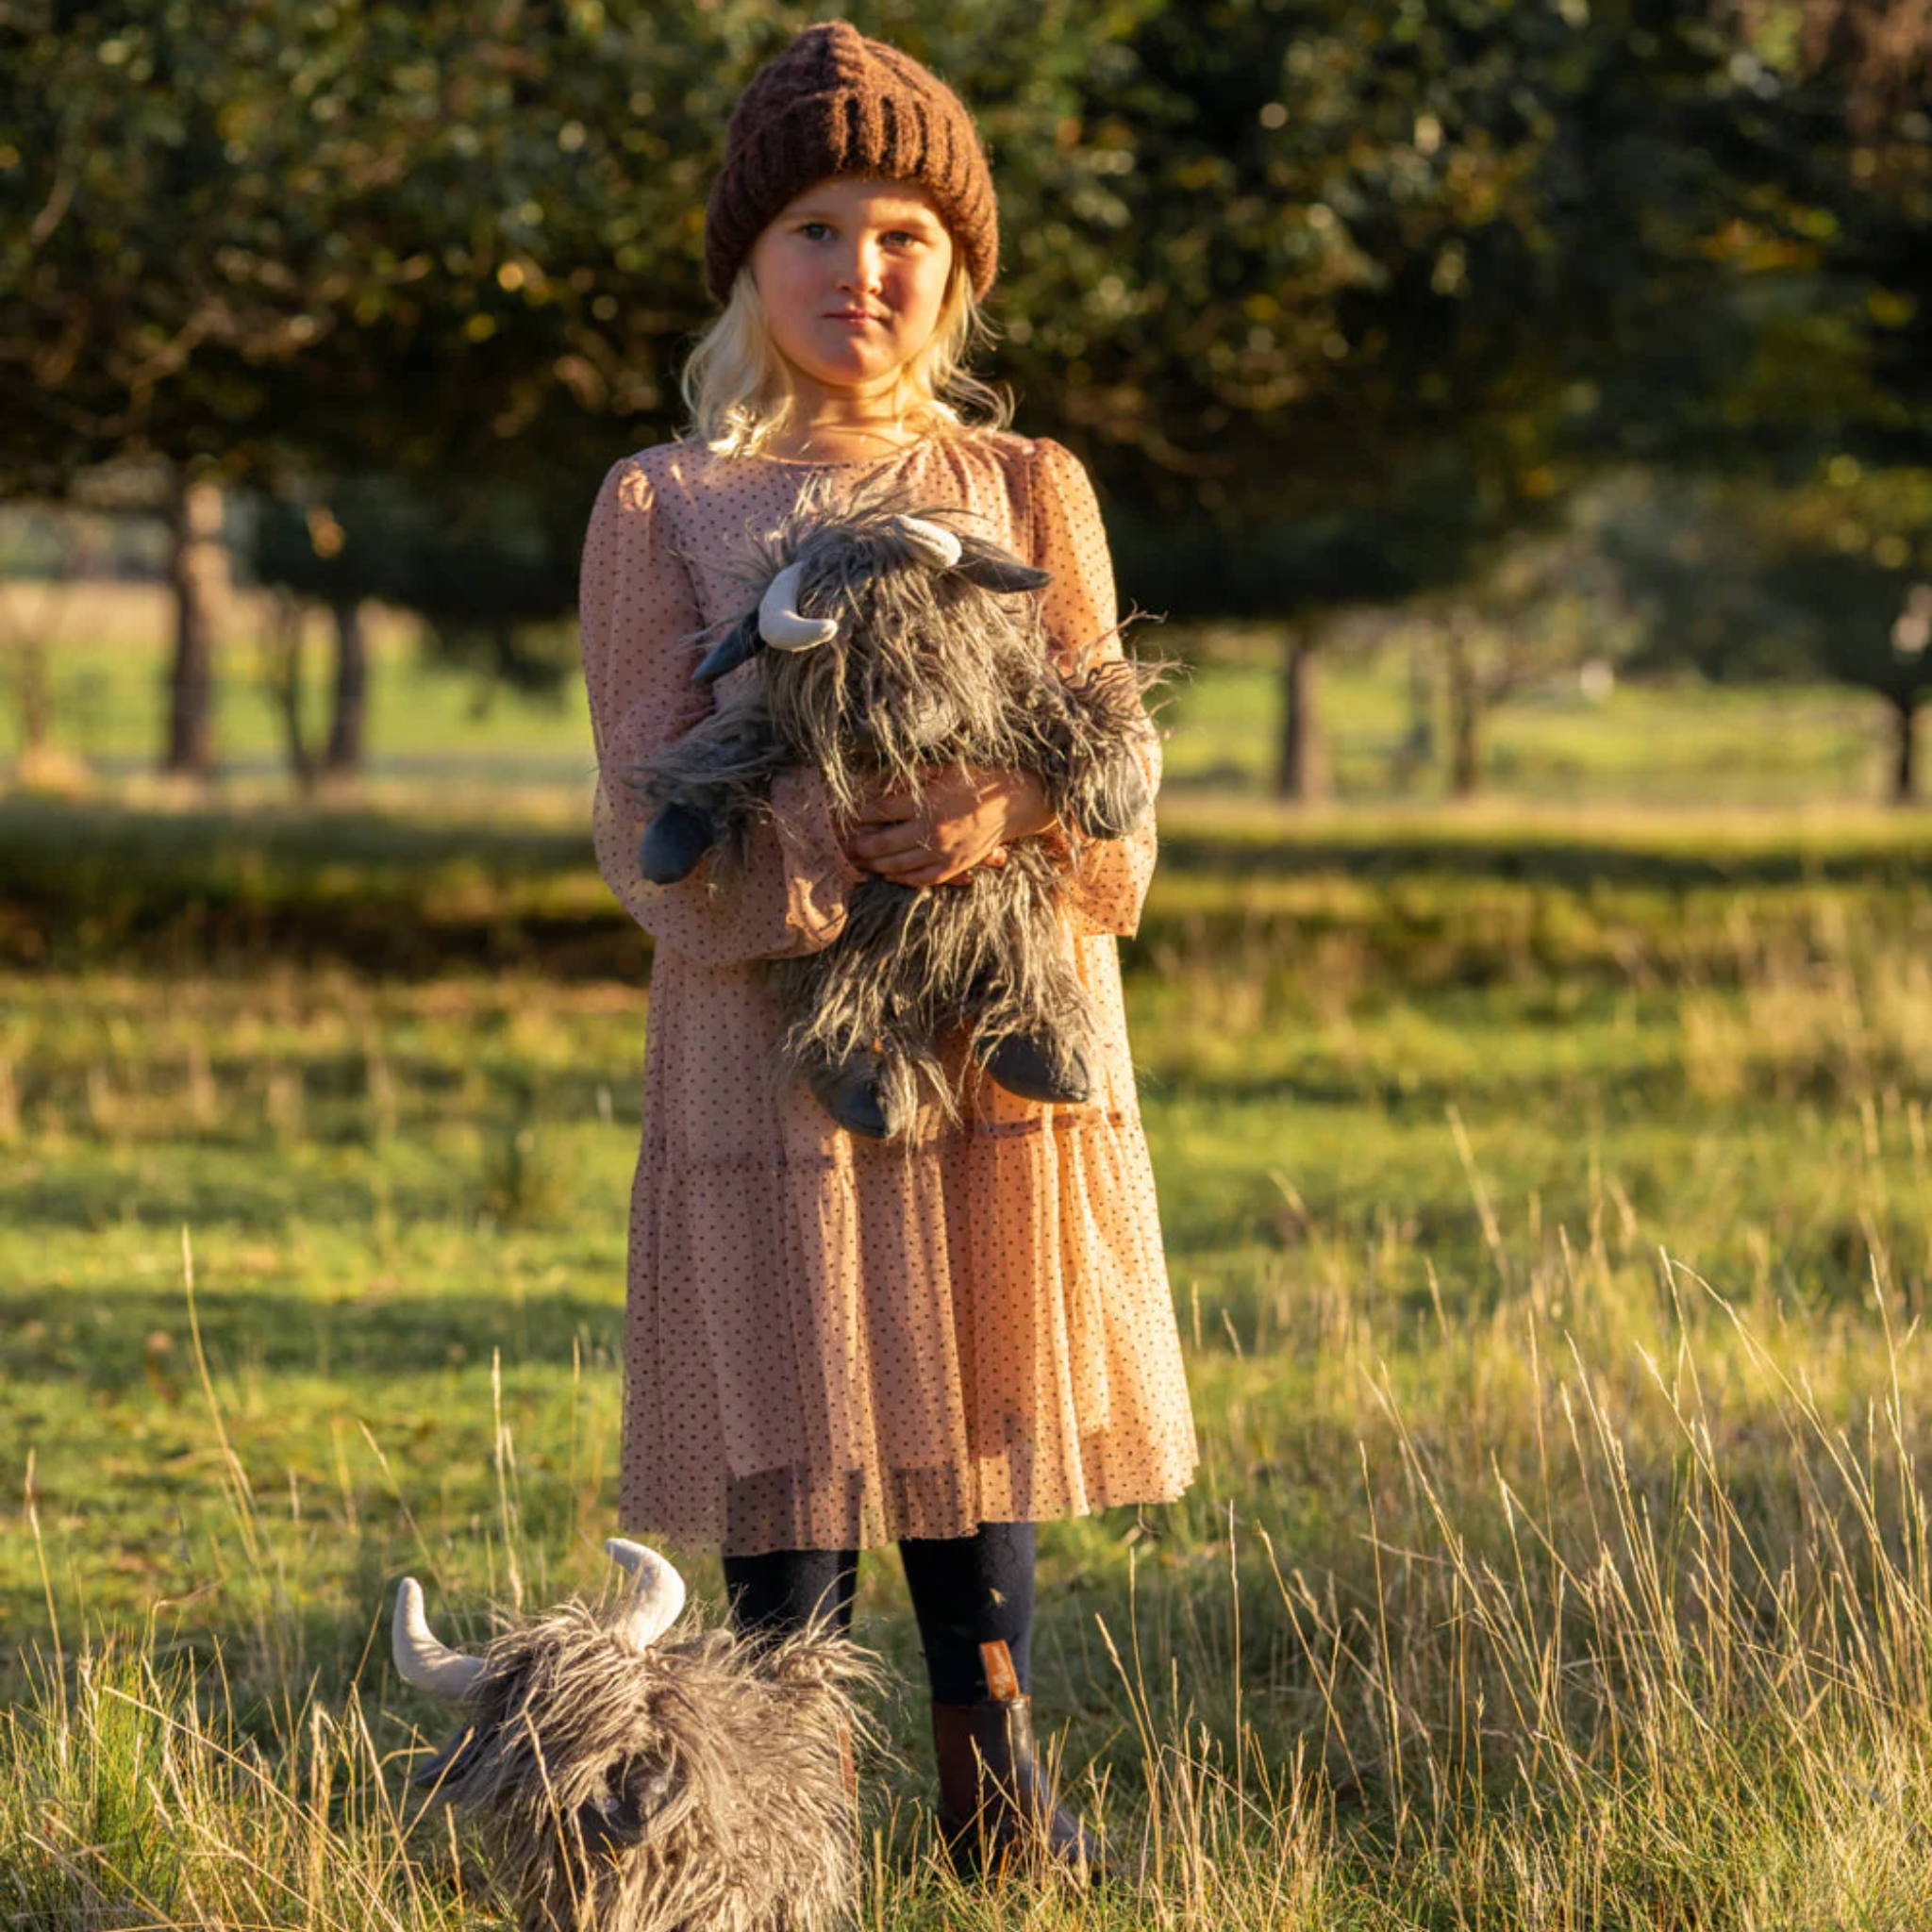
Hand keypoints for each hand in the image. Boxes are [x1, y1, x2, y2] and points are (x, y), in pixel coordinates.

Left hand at [839, 764, 1056, 888]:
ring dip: (875, 864)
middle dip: (861, 844)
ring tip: (859, 861)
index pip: (882, 810)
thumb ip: (913, 776)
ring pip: (898, 864)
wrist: (1012, 803)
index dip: (863, 813)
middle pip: (883, 842)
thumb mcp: (943, 770)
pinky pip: (921, 878)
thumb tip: (883, 780)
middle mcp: (931, 830)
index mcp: (926, 803)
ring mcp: (942, 852)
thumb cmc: (977, 781)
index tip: (851, 814)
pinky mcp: (954, 866)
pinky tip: (888, 875)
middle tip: (846, 844)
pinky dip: (902, 879)